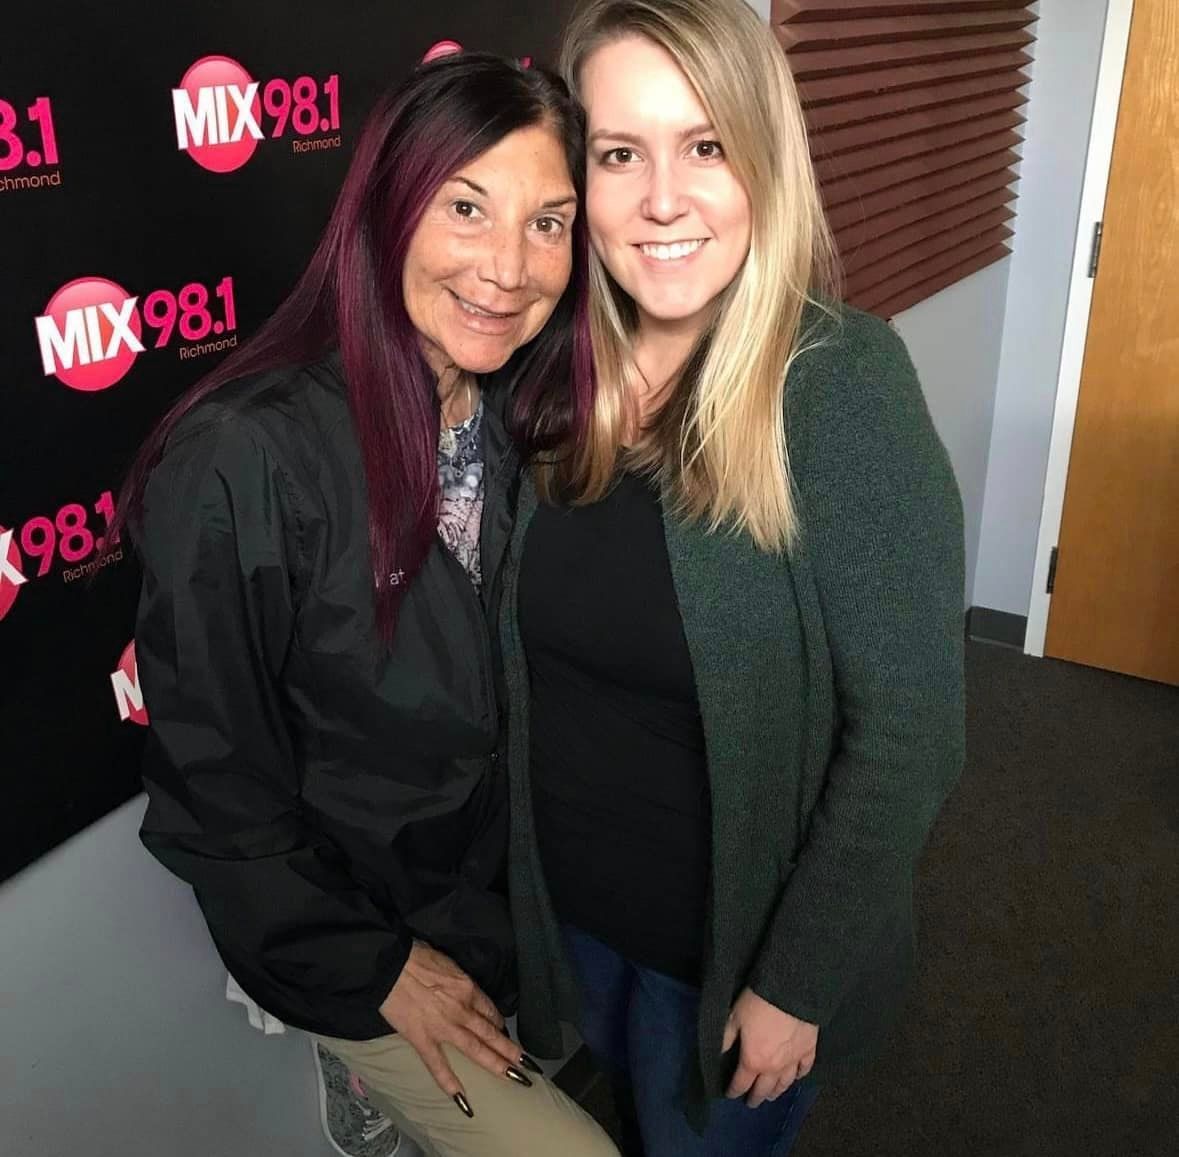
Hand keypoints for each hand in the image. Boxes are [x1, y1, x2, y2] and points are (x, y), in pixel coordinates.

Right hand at [379, 941, 523, 1102]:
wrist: (390, 965)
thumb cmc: (417, 957)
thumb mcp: (448, 963)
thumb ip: (459, 981)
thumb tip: (463, 990)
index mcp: (468, 988)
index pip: (490, 1010)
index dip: (498, 1024)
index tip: (503, 1033)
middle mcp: (462, 1010)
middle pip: (491, 1032)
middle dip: (511, 1050)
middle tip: (528, 1065)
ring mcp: (443, 1027)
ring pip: (476, 1049)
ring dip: (497, 1064)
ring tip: (515, 1078)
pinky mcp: (422, 1039)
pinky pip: (438, 1065)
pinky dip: (450, 1084)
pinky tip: (464, 1101)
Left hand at [722, 987, 817, 1108]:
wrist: (790, 991)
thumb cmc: (757, 1003)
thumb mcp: (733, 1018)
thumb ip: (726, 1039)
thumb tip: (719, 1055)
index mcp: (753, 1061)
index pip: (741, 1083)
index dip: (734, 1090)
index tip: (730, 1094)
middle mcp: (773, 1067)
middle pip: (764, 1089)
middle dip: (756, 1097)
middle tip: (751, 1102)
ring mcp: (793, 1061)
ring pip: (784, 1084)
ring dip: (776, 1092)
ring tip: (771, 1096)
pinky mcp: (809, 1050)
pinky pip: (804, 1070)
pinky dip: (798, 1077)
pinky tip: (795, 1078)